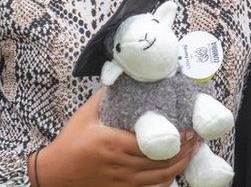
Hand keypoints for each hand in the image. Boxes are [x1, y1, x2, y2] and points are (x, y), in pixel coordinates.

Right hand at [30, 89, 199, 186]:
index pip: (153, 144)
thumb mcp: (85, 115)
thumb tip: (122, 74)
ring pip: (159, 177)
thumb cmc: (70, 142)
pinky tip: (174, 171)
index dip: (176, 140)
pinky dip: (165, 181)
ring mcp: (121, 181)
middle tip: (197, 139)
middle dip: (184, 151)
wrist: (54, 173)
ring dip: (179, 166)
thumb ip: (105, 96)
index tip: (190, 130)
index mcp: (113, 143)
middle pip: (161, 162)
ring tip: (192, 152)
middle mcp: (120, 164)